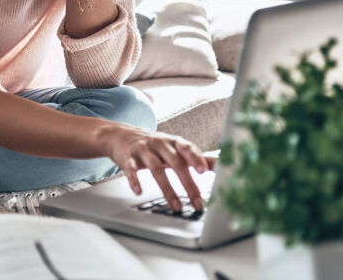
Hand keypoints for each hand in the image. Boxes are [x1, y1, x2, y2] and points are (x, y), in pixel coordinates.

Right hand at [99, 124, 216, 211]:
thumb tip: (221, 163)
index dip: (196, 158)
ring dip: (167, 189)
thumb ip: (196, 156)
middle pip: (175, 163)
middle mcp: (160, 144)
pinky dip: (135, 180)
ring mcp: (143, 149)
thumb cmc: (154, 145)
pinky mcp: (128, 157)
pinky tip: (139, 192)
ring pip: (156, 168)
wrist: (122, 135)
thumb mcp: (175, 148)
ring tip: (176, 207)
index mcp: (174, 142)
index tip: (204, 171)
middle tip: (197, 202)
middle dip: (188, 184)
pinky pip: (132, 169)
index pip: (187, 149)